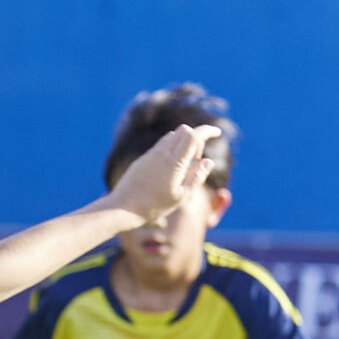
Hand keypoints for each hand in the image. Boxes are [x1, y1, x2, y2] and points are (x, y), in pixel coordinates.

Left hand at [103, 124, 220, 226]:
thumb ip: (196, 176)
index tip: (217, 133)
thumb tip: (208, 161)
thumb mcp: (181, 196)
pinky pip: (161, 145)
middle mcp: (161, 153)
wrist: (121, 208)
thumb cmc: (153, 206)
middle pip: (183, 130)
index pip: (193, 135)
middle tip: (195, 160)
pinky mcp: (142, 159)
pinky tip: (170, 169)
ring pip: (171, 136)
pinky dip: (171, 149)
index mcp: (174, 162)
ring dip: (183, 143)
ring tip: (183, 167)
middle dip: (196, 138)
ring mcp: (150, 155)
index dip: (207, 131)